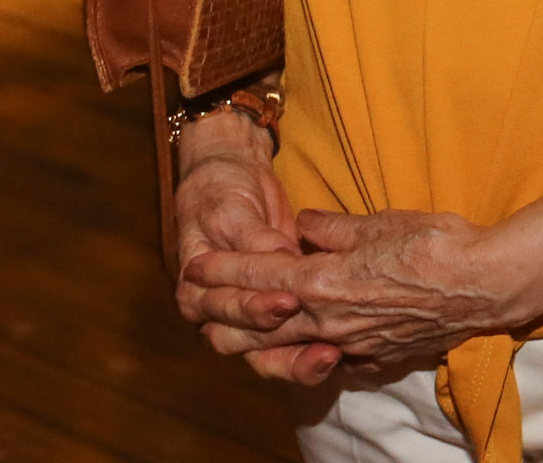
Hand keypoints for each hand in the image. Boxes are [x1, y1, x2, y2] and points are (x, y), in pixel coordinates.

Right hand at [169, 110, 335, 383]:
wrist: (229, 182)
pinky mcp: (277, 312)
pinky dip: (314, 351)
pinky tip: (347, 353)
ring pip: (270, 355)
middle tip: (324, 346)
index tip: (288, 301)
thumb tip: (282, 253)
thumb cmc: (222, 195)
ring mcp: (249, 316)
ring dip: (301, 361)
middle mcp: (219, 314)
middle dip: (285, 352)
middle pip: (248, 347)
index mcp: (196, 293)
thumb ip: (253, 236)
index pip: (223, 313)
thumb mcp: (230, 210)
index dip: (254, 310)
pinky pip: (293, 342)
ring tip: (335, 355)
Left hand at [184, 206, 524, 374]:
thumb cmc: (436, 244)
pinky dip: (298, 356)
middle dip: (218, 314)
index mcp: (323, 282)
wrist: (485, 284)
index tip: (194, 265)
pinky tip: (295, 350)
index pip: (255, 279)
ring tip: (226, 334)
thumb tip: (301, 226)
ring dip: (248, 342)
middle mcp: (326, 321)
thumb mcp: (379, 222)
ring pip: (281, 351)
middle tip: (195, 304)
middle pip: (254, 327)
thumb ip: (332, 228)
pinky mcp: (373, 357)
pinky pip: (324, 361)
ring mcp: (348, 345)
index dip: (221, 271)